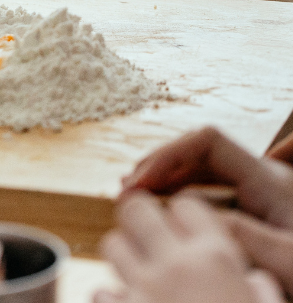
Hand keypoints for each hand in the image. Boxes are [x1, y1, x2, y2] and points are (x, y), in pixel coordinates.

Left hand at [94, 192, 282, 302]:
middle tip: (152, 235)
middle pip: (135, 208)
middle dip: (142, 215)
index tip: (188, 229)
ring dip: (126, 253)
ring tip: (144, 271)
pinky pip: (100, 291)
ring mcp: (140, 292)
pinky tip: (127, 302)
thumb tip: (254, 275)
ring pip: (112, 244)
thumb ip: (260, 284)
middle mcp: (174, 267)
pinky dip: (112, 295)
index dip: (187, 214)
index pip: (187, 205)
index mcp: (216, 259)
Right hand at [121, 127, 292, 230]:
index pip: (208, 142)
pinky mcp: (258, 210)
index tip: (142, 181)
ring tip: (136, 199)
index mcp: (269, 181)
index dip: (169, 154)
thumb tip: (192, 214)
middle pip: (197, 152)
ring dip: (165, 180)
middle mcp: (262, 178)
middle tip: (126, 191)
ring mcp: (260, 192)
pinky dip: (179, 195)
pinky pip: (209, 190)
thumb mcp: (290, 261)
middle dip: (158, 166)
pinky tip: (164, 212)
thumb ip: (245, 236)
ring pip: (200, 170)